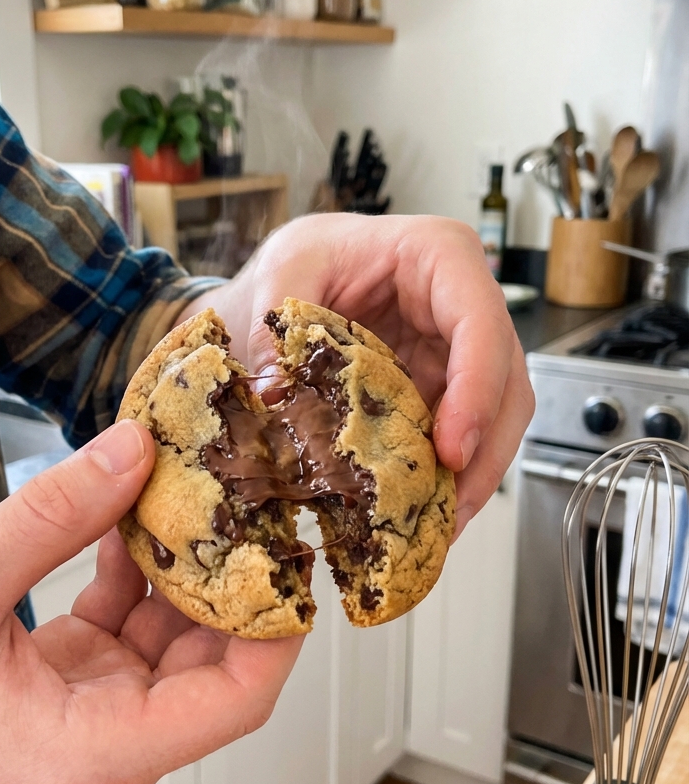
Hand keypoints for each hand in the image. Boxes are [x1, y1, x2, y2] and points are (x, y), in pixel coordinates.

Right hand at [0, 420, 300, 783]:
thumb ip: (55, 516)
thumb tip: (134, 449)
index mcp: (99, 751)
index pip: (237, 699)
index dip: (279, 626)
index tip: (292, 552)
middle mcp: (108, 752)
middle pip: (210, 667)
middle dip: (233, 581)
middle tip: (247, 500)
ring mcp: (85, 729)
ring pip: (166, 647)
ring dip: (178, 573)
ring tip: (191, 493)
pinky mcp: (60, 703)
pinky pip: (119, 639)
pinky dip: (128, 582)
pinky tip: (124, 521)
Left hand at [181, 214, 533, 532]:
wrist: (304, 271)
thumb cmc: (310, 255)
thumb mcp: (285, 272)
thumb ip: (276, 328)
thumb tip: (276, 394)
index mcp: (441, 256)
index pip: (481, 324)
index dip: (477, 389)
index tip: (453, 448)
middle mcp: (467, 304)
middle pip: (507, 381)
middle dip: (485, 451)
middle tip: (448, 510)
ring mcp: (462, 352)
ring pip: (497, 417)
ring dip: (473, 476)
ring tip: (436, 529)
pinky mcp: (446, 390)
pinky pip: (463, 436)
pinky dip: (447, 477)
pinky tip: (422, 515)